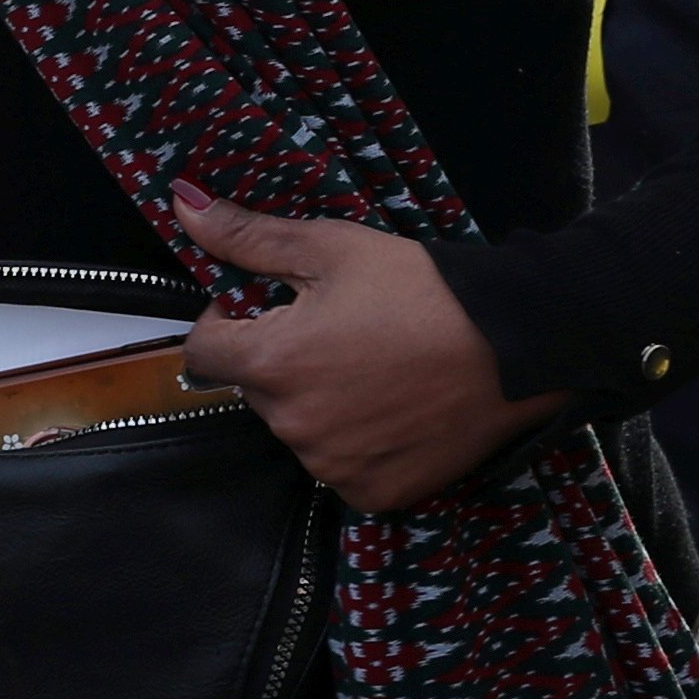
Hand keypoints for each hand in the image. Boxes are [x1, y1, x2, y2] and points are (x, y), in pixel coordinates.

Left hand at [163, 189, 569, 514]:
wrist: (518, 344)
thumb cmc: (424, 290)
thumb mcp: (331, 247)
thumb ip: (248, 237)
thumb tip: (181, 204)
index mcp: (272, 366)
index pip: (203, 353)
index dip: (229, 322)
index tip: (270, 305)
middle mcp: (294, 427)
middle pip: (256, 390)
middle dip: (281, 359)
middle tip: (340, 329)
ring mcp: (336, 467)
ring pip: (300, 428)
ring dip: (318, 402)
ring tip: (375, 365)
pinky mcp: (376, 494)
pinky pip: (342, 466)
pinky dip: (357, 441)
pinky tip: (394, 406)